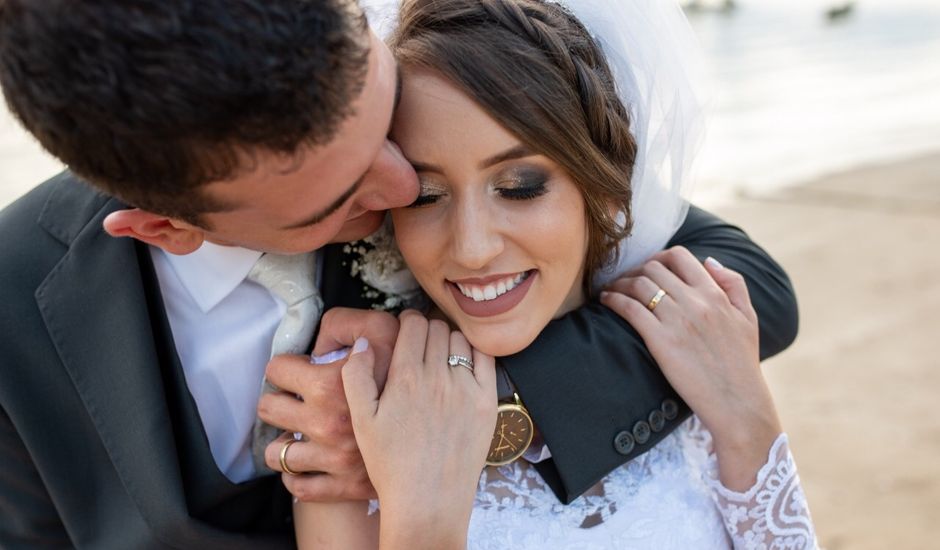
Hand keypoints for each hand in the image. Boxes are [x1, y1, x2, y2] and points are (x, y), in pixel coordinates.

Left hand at [257, 308, 399, 501]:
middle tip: (293, 403)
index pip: (278, 369)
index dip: (286, 367)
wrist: (438, 435)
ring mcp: (331, 457)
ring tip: (295, 436)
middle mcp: (326, 421)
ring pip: (276, 452)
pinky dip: (298, 477)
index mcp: (330, 384)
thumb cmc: (410, 378)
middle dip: (278, 403)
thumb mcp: (383, 333)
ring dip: (282, 445)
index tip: (296, 372)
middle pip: (269, 409)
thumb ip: (344, 325)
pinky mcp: (340, 486)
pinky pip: (299, 486)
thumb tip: (320, 342)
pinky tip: (307, 466)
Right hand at [342, 310, 496, 548]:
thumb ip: (356, 375)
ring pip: (460, 340)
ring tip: (441, 356)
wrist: (428, 499)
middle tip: (421, 344)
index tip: (405, 330)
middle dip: (427, 330)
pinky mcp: (487, 402)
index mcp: (405, 378)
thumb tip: (364, 342)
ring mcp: (466, 389)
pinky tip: (464, 365)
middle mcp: (438, 378)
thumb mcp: (361, 420)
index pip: (412, 324)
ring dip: (450, 340)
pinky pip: (486, 359)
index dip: (406, 322)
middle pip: (437, 328)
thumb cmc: (391, 462)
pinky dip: (475, 353)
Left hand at [600, 247, 781, 489]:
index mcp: (715, 294)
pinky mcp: (661, 340)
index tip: (647, 269)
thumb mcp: (748, 318)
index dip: (658, 257)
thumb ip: (734, 284)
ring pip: (638, 284)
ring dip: (619, 283)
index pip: (679, 256)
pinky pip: (630, 308)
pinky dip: (613, 300)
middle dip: (634, 270)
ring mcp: (677, 320)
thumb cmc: (741, 364)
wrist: (737, 403)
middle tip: (624, 282)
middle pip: (653, 268)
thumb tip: (709, 260)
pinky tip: (606, 302)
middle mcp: (696, 302)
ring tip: (611, 291)